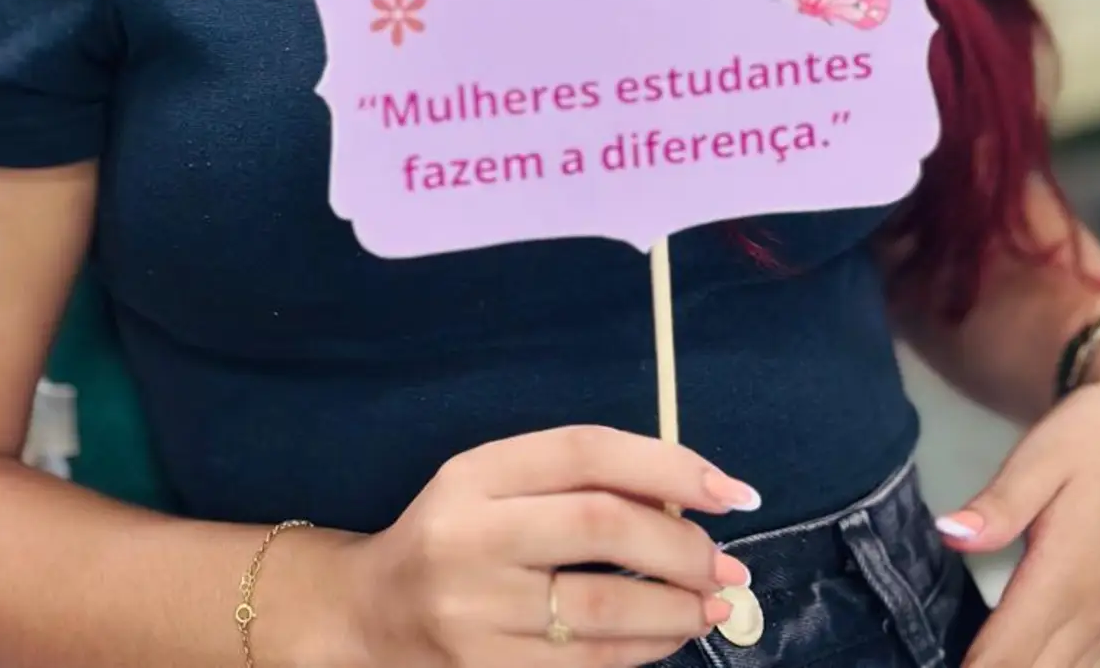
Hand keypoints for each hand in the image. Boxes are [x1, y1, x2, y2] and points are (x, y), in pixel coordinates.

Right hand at [338, 424, 758, 667]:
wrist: (370, 615)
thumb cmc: (453, 534)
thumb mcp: (492, 484)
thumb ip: (571, 480)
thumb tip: (684, 497)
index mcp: (476, 473)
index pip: (585, 452)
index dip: (668, 466)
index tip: (730, 491)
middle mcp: (472, 537)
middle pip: (601, 526)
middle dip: (682, 545)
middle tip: (725, 561)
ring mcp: (477, 615)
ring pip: (603, 609)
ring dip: (676, 606)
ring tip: (712, 601)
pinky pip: (588, 665)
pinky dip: (645, 649)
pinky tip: (672, 635)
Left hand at [934, 332, 1099, 666]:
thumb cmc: (1098, 436)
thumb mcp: (1043, 456)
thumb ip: (999, 504)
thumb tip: (949, 534)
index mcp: (1063, 575)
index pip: (1008, 649)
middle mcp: (1090, 606)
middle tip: (955, 666)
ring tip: (981, 665)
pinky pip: (1088, 659)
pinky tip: (1035, 661)